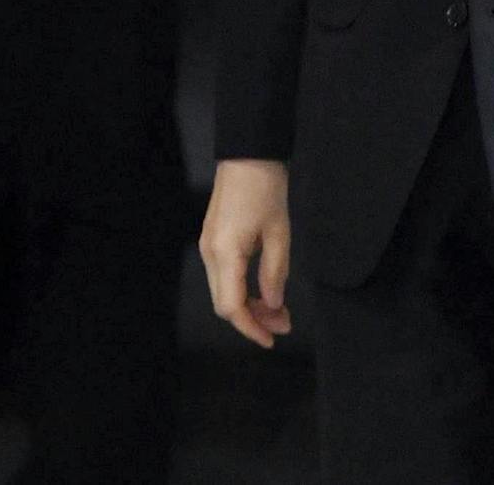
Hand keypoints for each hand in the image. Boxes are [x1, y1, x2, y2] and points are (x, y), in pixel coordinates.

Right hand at [198, 159, 292, 347]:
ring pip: (224, 291)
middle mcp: (210, 254)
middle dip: (253, 319)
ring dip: (249, 305)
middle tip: (284, 324)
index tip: (272, 338)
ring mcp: (208, 248)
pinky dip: (243, 289)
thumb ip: (275, 271)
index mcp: (225, 253)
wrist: (247, 155)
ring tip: (279, 310)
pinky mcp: (213, 241)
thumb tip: (274, 305)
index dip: (251, 327)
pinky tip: (264, 291)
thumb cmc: (266, 188)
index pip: (231, 306)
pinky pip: (225, 276)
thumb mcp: (279, 231)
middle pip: (225, 303)